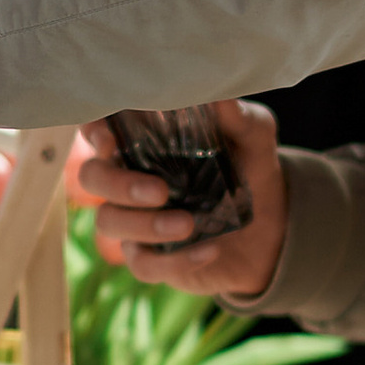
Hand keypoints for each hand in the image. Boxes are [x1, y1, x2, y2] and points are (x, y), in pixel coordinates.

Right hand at [79, 100, 288, 303]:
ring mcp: (134, 218)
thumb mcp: (254, 137)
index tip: (110, 138)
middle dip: (117, 185)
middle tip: (160, 191)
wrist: (273, 227)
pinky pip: (141, 264)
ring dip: (146, 225)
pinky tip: (207, 250)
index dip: (94, 131)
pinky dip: (173, 261)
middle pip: (91, 177)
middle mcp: (128, 175)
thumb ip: (239, 118)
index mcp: (144, 139)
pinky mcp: (148, 256)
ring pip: (108, 222)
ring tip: (189, 224)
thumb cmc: (250, 168)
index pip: (99, 128)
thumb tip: (222, 99)